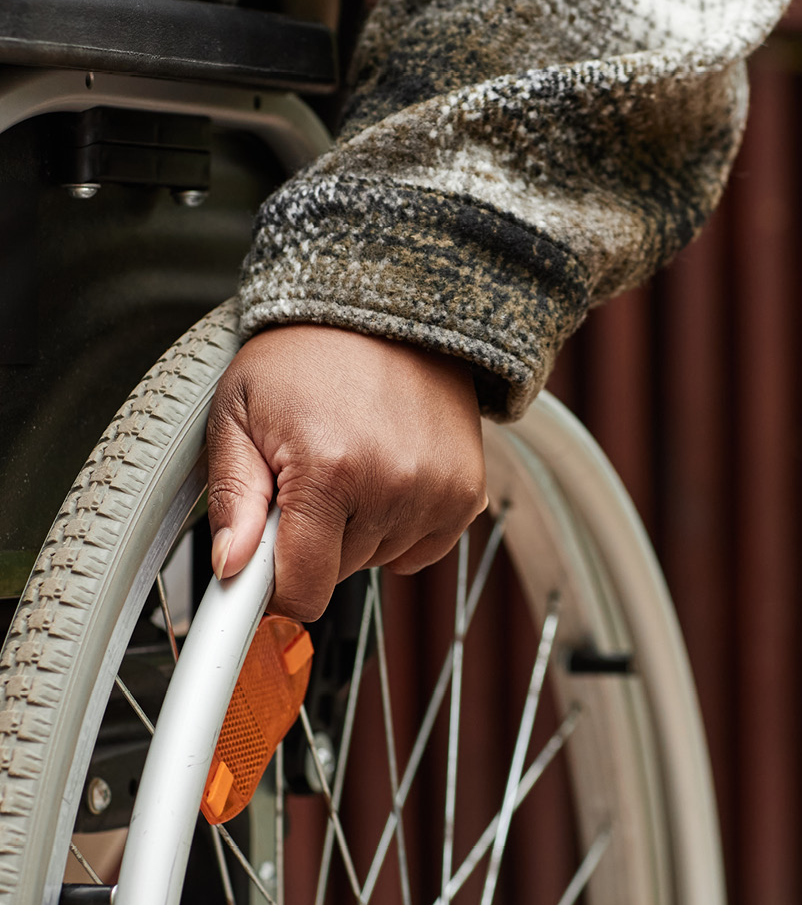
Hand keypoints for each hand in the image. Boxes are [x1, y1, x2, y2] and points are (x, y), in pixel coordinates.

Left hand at [206, 325, 486, 620]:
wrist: (390, 311)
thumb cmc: (308, 355)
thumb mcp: (239, 411)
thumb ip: (232, 497)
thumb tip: (231, 568)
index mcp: (329, 469)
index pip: (302, 590)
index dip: (272, 592)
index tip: (259, 578)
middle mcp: (393, 485)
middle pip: (337, 576)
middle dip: (312, 542)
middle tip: (305, 479)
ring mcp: (438, 492)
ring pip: (377, 561)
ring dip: (356, 531)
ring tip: (350, 464)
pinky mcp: (467, 494)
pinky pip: (420, 550)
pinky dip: (397, 527)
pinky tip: (385, 477)